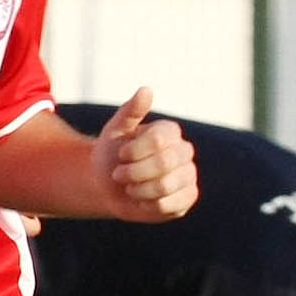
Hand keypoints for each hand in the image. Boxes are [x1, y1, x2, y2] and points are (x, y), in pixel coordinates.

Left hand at [92, 87, 197, 221]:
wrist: (107, 186)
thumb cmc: (111, 155)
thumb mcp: (115, 130)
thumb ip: (130, 111)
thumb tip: (146, 90)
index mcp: (170, 132)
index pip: (159, 140)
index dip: (135, 151)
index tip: (121, 155)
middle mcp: (184, 151)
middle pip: (164, 163)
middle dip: (134, 172)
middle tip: (119, 175)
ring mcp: (189, 176)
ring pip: (166, 186)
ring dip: (138, 190)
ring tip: (130, 188)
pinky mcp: (187, 198)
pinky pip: (170, 205)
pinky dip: (148, 205)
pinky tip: (142, 200)